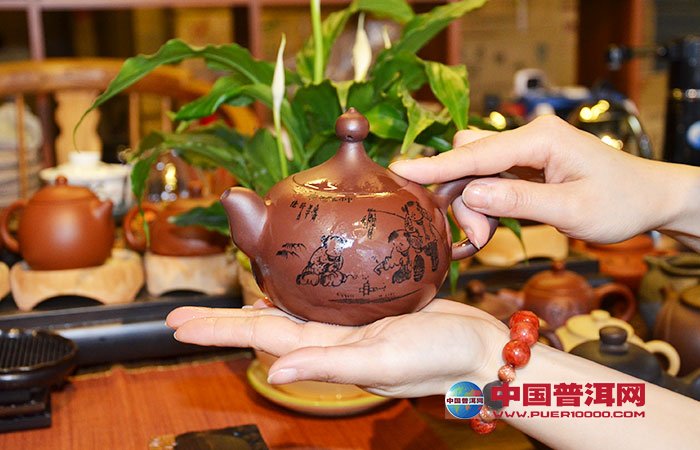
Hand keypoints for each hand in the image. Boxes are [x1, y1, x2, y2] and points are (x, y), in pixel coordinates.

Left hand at [166, 299, 506, 397]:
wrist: (479, 350)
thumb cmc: (440, 358)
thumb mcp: (384, 360)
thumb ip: (329, 366)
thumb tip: (272, 372)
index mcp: (327, 350)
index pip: (259, 337)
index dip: (217, 330)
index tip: (175, 325)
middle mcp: (330, 338)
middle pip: (263, 324)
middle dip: (221, 321)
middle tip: (180, 314)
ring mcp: (347, 324)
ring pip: (288, 309)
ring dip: (252, 304)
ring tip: (224, 297)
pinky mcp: (368, 309)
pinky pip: (322, 296)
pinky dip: (298, 288)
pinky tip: (291, 278)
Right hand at [390, 115, 699, 247]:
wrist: (648, 198)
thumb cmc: (620, 202)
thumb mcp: (572, 208)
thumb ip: (519, 200)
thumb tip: (471, 194)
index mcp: (541, 138)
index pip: (477, 151)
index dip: (438, 165)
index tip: (400, 171)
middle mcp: (528, 137)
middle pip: (470, 160)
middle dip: (461, 198)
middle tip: (477, 237)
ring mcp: (525, 149)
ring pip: (474, 170)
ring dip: (471, 204)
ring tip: (487, 236)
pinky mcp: (524, 163)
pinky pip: (488, 178)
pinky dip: (482, 203)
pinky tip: (489, 225)